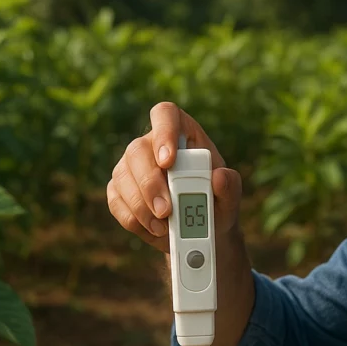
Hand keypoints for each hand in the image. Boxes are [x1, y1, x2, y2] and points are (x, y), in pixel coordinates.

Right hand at [107, 102, 241, 252]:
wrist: (200, 230)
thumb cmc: (216, 204)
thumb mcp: (230, 197)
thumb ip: (230, 186)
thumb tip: (219, 176)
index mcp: (182, 133)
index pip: (165, 115)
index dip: (163, 133)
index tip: (168, 161)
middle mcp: (150, 145)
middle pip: (138, 150)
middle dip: (150, 184)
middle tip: (166, 211)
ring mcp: (130, 167)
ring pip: (123, 177)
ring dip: (141, 207)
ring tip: (164, 228)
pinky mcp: (118, 190)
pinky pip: (116, 202)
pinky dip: (134, 220)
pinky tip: (154, 230)